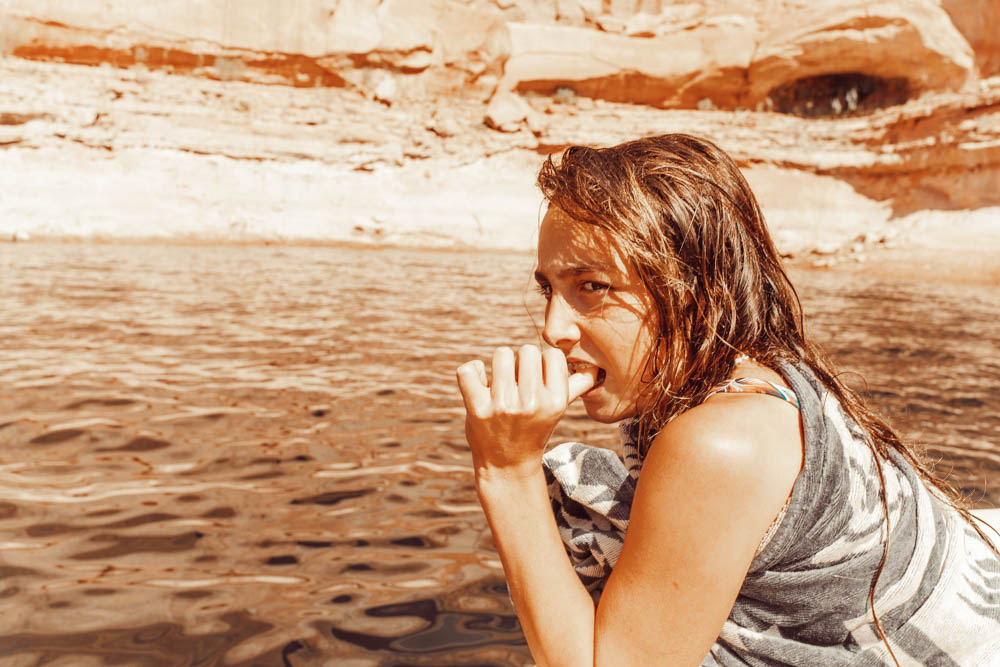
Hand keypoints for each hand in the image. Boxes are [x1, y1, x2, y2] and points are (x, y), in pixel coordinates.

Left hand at [456, 345, 596, 475]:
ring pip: (501, 354)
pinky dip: (472, 372)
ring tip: (499, 385)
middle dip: (520, 363)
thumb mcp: (556, 411)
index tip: (536, 381)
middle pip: (526, 350)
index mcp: (555, 401)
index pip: (551, 355)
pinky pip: (469, 369)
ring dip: (498, 366)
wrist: (507, 465)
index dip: (542, 363)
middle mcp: (532, 403)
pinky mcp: (477, 409)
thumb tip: (595, 371)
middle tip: (516, 384)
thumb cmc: (533, 431)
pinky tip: (479, 385)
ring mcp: (504, 406)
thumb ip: (574, 387)